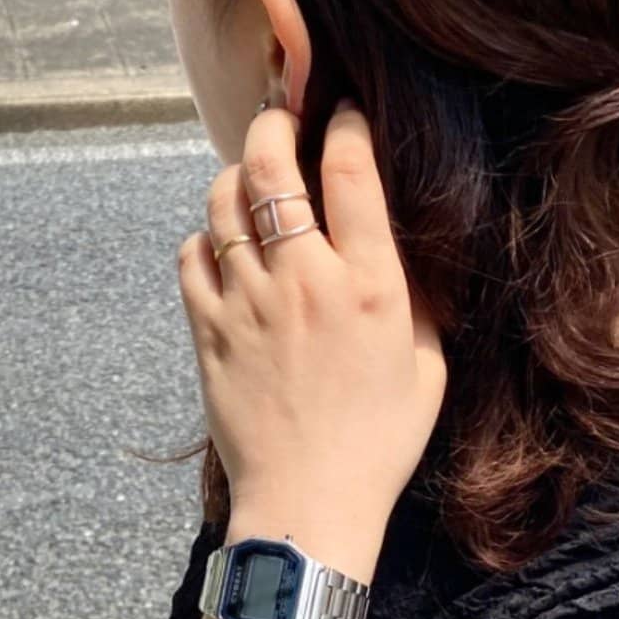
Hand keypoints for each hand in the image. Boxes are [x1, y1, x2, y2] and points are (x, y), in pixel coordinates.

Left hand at [178, 98, 446, 553]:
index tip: (347, 113)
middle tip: (280, 121)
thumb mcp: (427, 370)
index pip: (351, 169)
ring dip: (234, 179)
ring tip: (249, 185)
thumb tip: (403, 252)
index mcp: (370, 286)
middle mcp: (305, 281)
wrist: (310, 505)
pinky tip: (223, 250)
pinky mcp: (207, 331)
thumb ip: (419, 302)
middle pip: (270, 163)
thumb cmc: (379, 446)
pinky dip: (204, 239)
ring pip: (221, 201)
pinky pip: (192, 256)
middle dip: (273, 124)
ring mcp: (248, 303)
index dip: (347, 123)